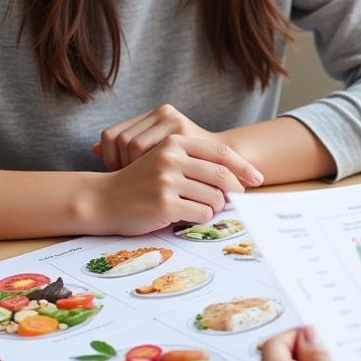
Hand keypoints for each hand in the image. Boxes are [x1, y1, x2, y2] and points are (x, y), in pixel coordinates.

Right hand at [91, 134, 262, 234]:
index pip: (220, 152)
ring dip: (215, 208)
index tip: (258, 178)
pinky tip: (188, 216)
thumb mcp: (166, 160)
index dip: (243, 166)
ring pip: (214, 198)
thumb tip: (237, 179)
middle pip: (222, 175)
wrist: (103, 200)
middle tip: (237, 200)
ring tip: (203, 208)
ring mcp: (167, 181)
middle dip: (235, 190)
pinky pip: (200, 214)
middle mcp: (172, 158)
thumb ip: (196, 163)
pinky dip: (202, 218)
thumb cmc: (141, 182)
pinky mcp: (164, 204)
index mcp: (175, 142)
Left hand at [93, 103, 217, 169]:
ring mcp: (173, 120)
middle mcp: (162, 112)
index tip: (119, 173)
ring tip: (142, 179)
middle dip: (119, 163)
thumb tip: (92, 150)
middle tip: (128, 179)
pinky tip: (155, 181)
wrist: (227, 164)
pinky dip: (146, 169)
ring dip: (133, 166)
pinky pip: (148, 153)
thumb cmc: (184, 165)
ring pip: (132, 145)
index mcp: (153, 116)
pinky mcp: (182, 132)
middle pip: (121, 140)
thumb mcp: (153, 154)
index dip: (109, 157)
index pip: (112, 135)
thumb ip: (125, 151)